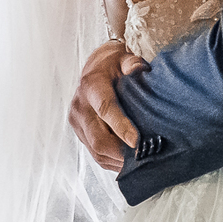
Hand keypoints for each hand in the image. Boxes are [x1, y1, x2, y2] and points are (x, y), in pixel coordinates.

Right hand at [68, 39, 147, 171]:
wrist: (95, 68)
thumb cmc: (114, 65)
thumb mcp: (124, 58)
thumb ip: (133, 64)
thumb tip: (141, 70)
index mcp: (92, 86)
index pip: (105, 109)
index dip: (121, 127)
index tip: (137, 141)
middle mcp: (80, 106)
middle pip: (99, 138)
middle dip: (122, 151)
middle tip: (145, 157)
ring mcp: (77, 122)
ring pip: (96, 150)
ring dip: (118, 160)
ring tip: (140, 163)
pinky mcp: (80, 132)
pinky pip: (95, 153)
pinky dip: (112, 161)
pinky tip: (128, 162)